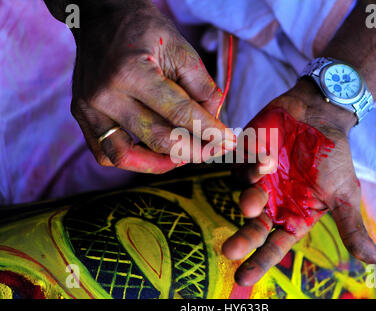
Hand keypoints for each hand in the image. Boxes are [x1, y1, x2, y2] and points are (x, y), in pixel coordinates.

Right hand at [69, 1, 229, 172]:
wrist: (101, 17)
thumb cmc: (143, 29)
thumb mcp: (181, 48)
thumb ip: (202, 87)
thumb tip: (213, 124)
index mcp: (131, 72)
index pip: (179, 114)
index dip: (209, 131)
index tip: (228, 141)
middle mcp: (105, 94)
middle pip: (157, 139)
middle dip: (194, 150)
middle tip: (213, 150)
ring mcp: (88, 108)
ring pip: (125, 157)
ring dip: (161, 163)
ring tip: (184, 155)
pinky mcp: (82, 115)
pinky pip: (105, 154)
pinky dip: (132, 161)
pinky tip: (154, 152)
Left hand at [222, 78, 375, 285]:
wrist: (321, 117)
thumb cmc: (333, 157)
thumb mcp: (345, 194)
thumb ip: (351, 226)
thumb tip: (375, 261)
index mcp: (292, 214)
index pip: (274, 244)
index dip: (259, 262)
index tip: (242, 279)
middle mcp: (271, 200)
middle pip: (252, 226)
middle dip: (242, 240)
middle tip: (230, 251)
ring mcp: (256, 177)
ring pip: (244, 194)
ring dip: (250, 198)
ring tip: (256, 201)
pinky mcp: (246, 154)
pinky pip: (240, 164)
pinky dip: (249, 166)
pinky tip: (267, 158)